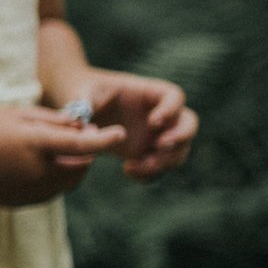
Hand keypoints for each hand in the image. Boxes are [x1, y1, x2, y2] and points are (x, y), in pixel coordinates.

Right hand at [0, 104, 124, 206]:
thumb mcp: (14, 114)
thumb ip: (52, 120)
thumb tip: (82, 127)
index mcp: (34, 144)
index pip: (82, 145)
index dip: (105, 139)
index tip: (120, 134)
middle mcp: (35, 172)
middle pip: (80, 169)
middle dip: (85, 155)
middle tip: (75, 139)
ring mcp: (28, 192)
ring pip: (68, 184)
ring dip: (70, 169)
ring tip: (52, 152)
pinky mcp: (21, 204)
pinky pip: (50, 194)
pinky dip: (53, 181)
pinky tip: (34, 167)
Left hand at [75, 69, 196, 177]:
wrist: (79, 109)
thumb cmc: (84, 93)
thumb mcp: (81, 94)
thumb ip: (83, 107)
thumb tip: (88, 132)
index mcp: (149, 93)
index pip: (174, 97)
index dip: (171, 109)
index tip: (154, 122)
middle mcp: (159, 114)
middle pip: (188, 124)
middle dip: (181, 137)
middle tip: (160, 146)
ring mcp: (156, 135)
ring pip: (179, 150)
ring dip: (164, 162)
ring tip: (133, 166)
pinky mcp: (146, 153)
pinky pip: (160, 168)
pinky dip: (151, 174)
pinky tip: (128, 171)